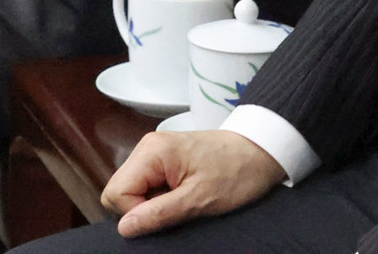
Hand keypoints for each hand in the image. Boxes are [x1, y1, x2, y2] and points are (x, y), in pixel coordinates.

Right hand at [101, 130, 285, 237]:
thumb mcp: (199, 199)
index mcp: (152, 151)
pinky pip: (147, 186)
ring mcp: (155, 153)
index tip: (165, 215)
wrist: (262, 150)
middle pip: (119, 191)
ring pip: (132, 191)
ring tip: (182, 200)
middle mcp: (147, 148)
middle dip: (142, 209)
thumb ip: (159, 214)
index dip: (135, 214)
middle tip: (176, 208)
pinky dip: (160, 198)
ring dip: (152, 205)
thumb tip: (124, 229)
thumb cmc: (237, 171)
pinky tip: (182, 195)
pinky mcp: (164, 161)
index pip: (115, 193)